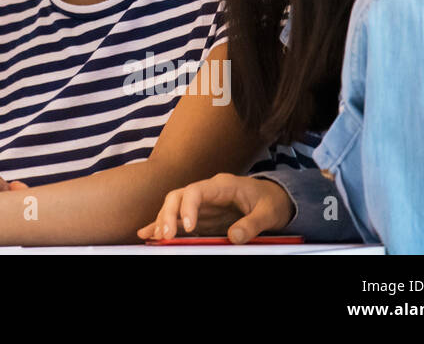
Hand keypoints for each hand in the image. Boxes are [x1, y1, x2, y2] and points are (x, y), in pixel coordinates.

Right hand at [136, 173, 295, 243]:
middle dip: (167, 214)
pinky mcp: (201, 216)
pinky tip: (148, 234)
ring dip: (162, 221)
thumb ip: (252, 224)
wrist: (275, 197)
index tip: (189, 227)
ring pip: (173, 207)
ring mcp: (202, 204)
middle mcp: (207, 191)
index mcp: (222, 185)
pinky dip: (162, 225)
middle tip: (166, 235)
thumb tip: (233, 237)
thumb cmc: (271, 201)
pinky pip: (178, 219)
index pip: (196, 190)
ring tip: (154, 238)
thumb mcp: (269, 213)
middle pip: (177, 196)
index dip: (188, 207)